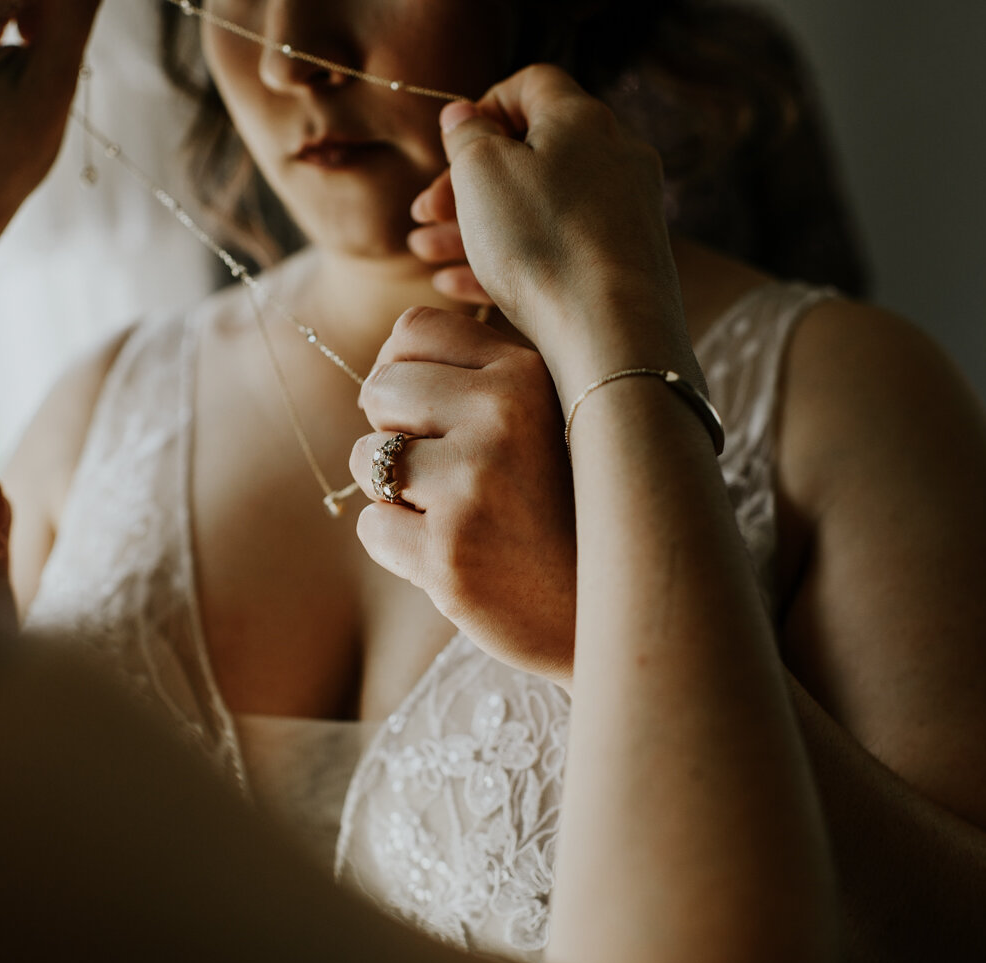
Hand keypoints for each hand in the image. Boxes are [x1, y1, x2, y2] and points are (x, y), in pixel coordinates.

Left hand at [349, 307, 575, 685]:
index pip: (413, 330)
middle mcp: (502, 417)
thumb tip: (390, 357)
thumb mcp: (556, 419)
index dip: (403, 371)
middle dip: (393, 433)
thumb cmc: (574, 512)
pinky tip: (456, 557)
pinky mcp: (448, 554)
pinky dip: (398, 547)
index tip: (427, 412)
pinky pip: (371, 528)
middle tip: (446, 474)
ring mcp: (473, 485)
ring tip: (458, 516)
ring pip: (365, 458)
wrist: (621, 610)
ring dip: (393, 492)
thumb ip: (490, 378)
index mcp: (528, 374)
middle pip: (379, 389)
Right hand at [412, 65, 696, 392]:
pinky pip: (558, 247)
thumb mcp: (481, 172)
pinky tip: (458, 285)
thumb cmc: (542, 242)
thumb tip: (464, 114)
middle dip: (467, 182)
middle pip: (530, 153)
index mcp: (581, 118)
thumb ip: (467, 134)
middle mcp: (613, 156)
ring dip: (476, 225)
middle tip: (425, 213)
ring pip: (537, 206)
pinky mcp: (623, 261)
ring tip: (425, 252)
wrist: (612, 331)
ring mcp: (623, 211)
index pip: (530, 85)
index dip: (483, 108)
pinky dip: (510, 258)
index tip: (452, 146)